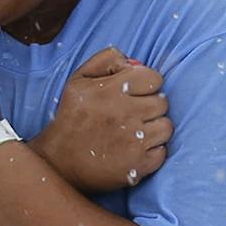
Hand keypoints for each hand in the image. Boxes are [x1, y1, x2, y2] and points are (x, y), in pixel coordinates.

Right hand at [35, 46, 170, 190]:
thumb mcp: (79, 79)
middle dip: (151, 107)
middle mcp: (124, 114)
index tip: (137, 94)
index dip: (148, 85)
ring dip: (155, 129)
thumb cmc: (71, 118)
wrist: (58, 162)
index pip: (154, 79)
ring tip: (136, 133)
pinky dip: (152, 152)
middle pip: (162, 103)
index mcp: (110, 90)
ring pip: (166, 127)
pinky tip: (134, 150)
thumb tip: (135, 63)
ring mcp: (133, 141)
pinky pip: (162, 152)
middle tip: (135, 115)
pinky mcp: (138, 165)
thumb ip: (107, 60)